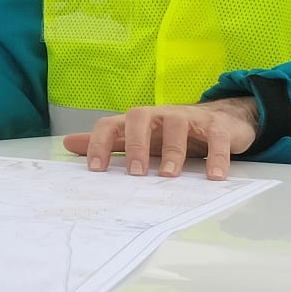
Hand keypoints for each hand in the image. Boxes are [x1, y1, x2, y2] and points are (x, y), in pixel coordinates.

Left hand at [63, 96, 258, 178]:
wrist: (222, 118)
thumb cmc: (172, 132)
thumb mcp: (139, 137)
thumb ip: (108, 141)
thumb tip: (68, 144)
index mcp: (137, 121)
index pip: (110, 124)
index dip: (99, 143)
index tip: (95, 170)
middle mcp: (160, 115)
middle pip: (140, 117)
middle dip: (135, 144)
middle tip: (136, 172)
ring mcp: (189, 118)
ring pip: (177, 126)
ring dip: (173, 152)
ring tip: (169, 176)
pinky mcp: (217, 126)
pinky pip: (216, 138)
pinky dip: (216, 156)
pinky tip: (214, 176)